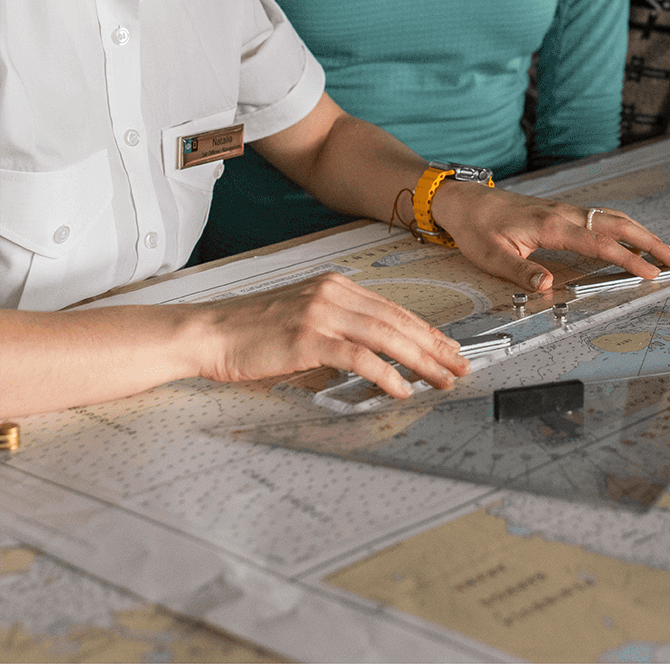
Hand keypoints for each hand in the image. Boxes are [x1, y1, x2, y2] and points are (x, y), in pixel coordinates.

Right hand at [189, 273, 470, 398]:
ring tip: (441, 379)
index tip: (448, 347)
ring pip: (388, 337)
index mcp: (335, 285)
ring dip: (421, 361)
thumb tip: (372, 352)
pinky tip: (401, 388)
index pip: (394, 309)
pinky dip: (386, 373)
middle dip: (434, 346)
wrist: (207, 333)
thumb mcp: (302, 317)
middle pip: (399, 321)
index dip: (426, 330)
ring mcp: (321, 313)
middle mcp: (333, 293)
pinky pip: (360, 356)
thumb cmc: (249, 331)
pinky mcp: (309, 337)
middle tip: (459, 365)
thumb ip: (337, 327)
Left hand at [434, 184, 669, 292]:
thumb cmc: (476, 228)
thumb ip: (521, 271)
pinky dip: (627, 228)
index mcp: (551, 225)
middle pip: (619, 225)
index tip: (651, 273)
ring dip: (644, 235)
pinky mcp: (565, 213)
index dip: (628, 259)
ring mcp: (568, 211)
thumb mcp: (490, 256)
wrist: (465, 202)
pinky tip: (634, 239)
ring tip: (665, 253)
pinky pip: (604, 218)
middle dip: (652, 244)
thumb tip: (547, 287)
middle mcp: (566, 214)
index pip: (600, 243)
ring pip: (615, 219)